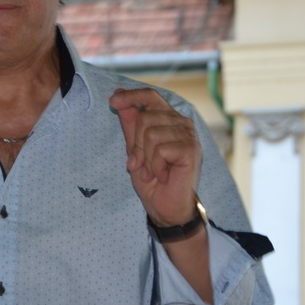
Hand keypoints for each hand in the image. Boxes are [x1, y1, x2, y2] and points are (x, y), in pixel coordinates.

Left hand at [109, 88, 201, 226]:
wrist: (166, 208)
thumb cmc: (153, 180)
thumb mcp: (134, 150)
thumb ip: (130, 125)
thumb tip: (118, 98)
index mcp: (169, 120)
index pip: (150, 96)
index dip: (131, 96)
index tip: (112, 100)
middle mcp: (182, 123)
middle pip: (145, 117)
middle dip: (136, 144)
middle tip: (142, 165)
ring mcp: (188, 136)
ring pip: (151, 133)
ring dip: (147, 159)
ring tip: (154, 172)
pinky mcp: (191, 150)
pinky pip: (160, 150)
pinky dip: (156, 167)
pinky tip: (164, 175)